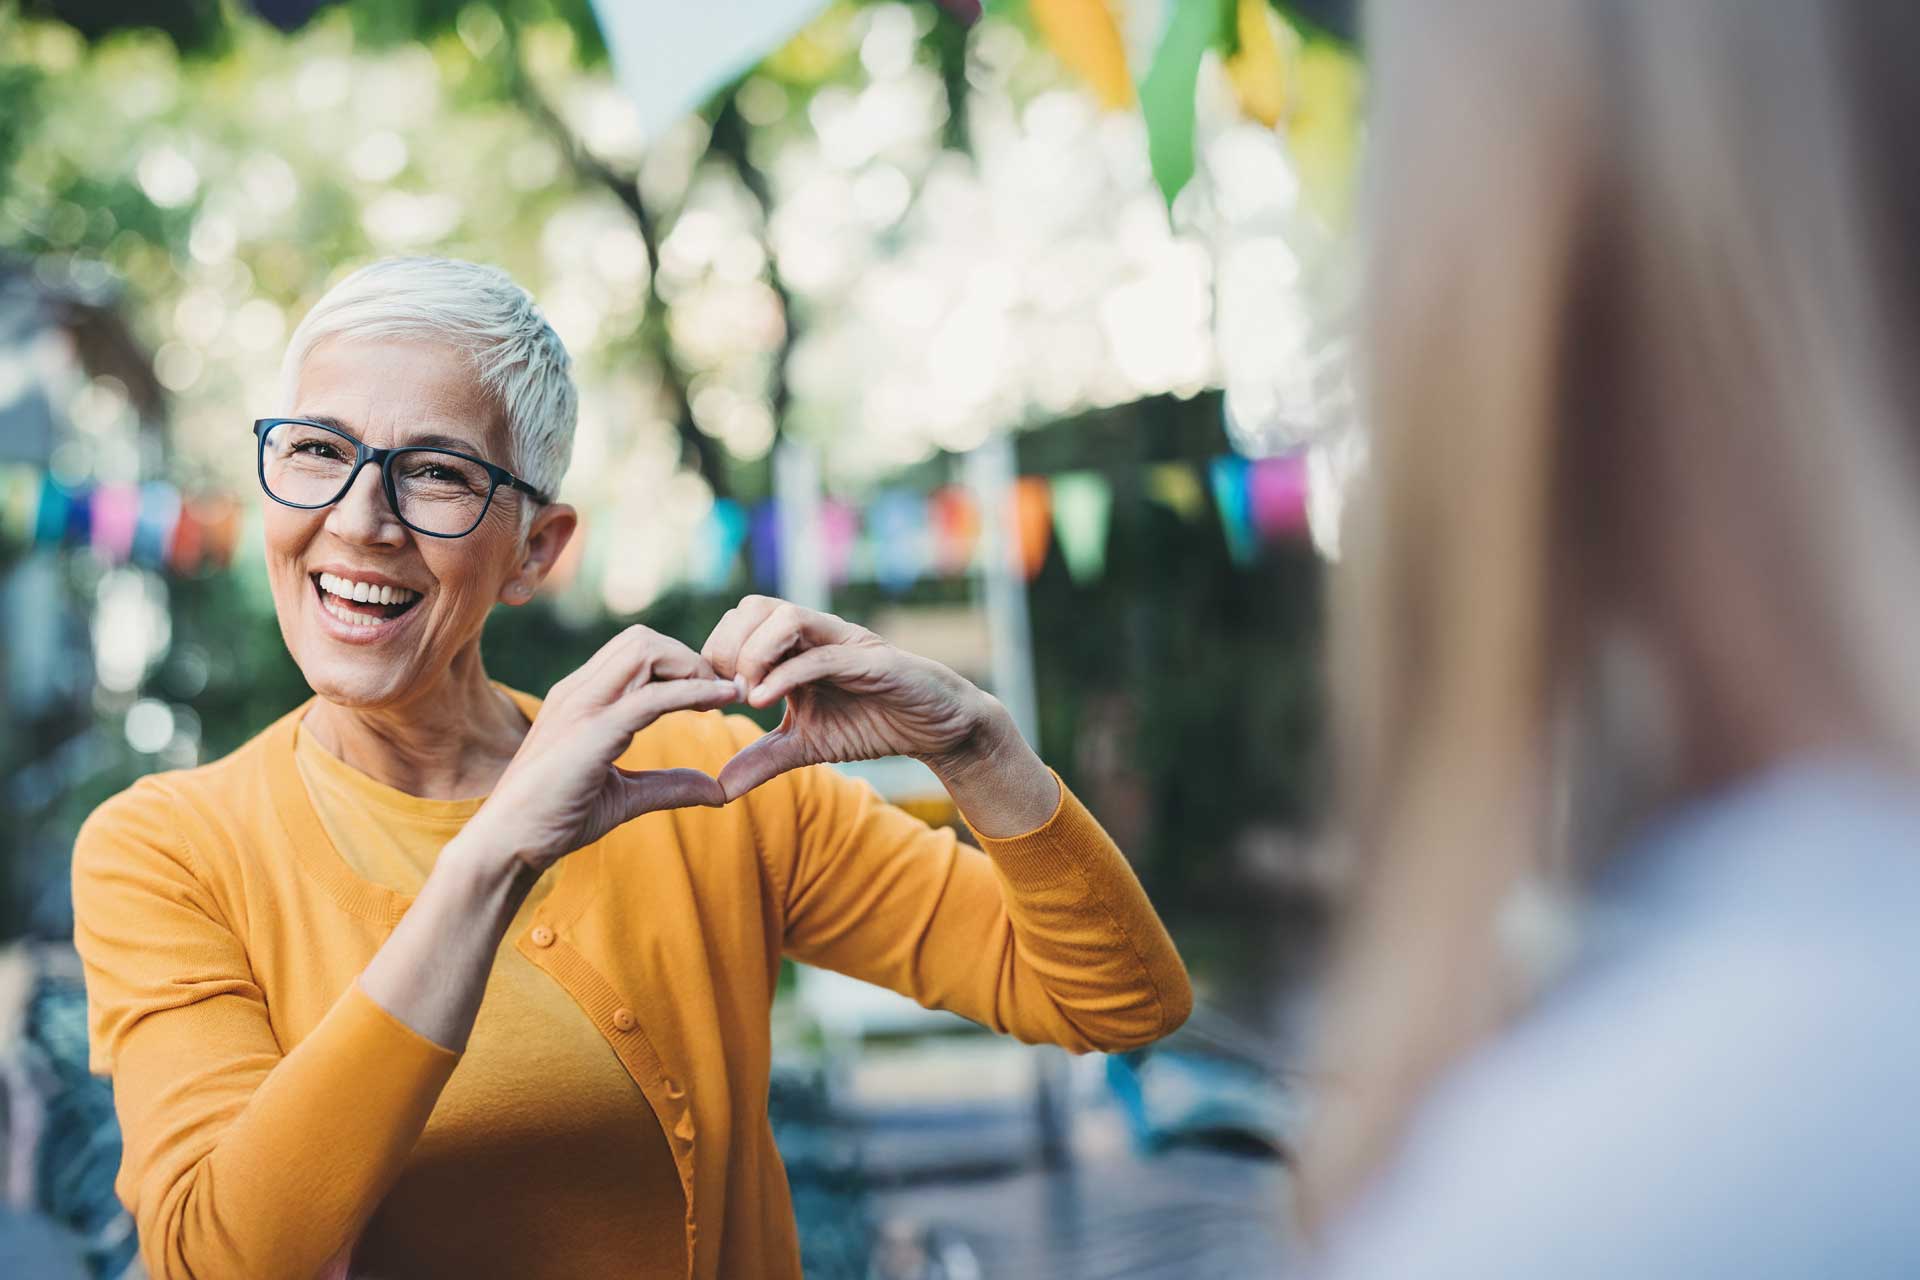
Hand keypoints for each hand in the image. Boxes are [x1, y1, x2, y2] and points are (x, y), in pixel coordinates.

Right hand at [476, 625, 739, 872]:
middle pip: (644, 639)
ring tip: (722, 695)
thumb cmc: (556, 819)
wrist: (507, 845)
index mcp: (581, 698)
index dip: (680, 664)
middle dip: (689, 657)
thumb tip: (717, 790)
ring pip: (646, 650)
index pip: (635, 651)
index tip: (714, 692)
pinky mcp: (591, 732)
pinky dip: (694, 691)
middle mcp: (578, 691)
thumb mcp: (624, 796)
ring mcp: (581, 706)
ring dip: (693, 667)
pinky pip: (652, 697)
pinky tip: (722, 701)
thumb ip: (668, 785)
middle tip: (721, 692)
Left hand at [700, 596, 997, 799]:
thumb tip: (719, 789)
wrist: (935, 730)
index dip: (716, 653)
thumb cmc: (873, 724)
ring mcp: (843, 641)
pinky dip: (785, 674)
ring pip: (784, 615)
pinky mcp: (870, 660)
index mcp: (795, 646)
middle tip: (726, 694)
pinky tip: (764, 702)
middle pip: (752, 607)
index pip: (739, 622)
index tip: (712, 699)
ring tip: (748, 695)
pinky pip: (820, 655)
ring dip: (754, 652)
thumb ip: (763, 759)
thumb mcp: (806, 746)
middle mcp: (816, 634)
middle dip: (727, 648)